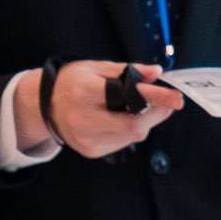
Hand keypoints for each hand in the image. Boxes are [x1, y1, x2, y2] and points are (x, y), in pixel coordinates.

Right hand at [39, 59, 183, 160]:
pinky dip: (130, 130)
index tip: (176, 98)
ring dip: (145, 121)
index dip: (155, 98)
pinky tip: (120, 119)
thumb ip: (128, 70)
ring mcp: (86, 139)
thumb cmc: (72, 82)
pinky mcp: (90, 151)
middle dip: (157, 114)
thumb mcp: (97, 68)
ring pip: (132, 135)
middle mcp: (83, 119)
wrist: (43, 106)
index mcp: (83, 92)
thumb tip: (155, 73)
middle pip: (134, 126)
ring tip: (138, 107)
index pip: (127, 97)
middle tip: (169, 102)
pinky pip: (123, 142)